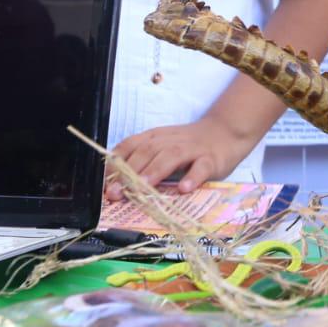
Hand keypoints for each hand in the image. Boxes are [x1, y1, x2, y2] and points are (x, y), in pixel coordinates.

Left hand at [106, 118, 255, 201]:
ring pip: (171, 156)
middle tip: (116, 193)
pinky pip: (201, 167)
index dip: (114, 164)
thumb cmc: (188, 146)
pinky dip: (192, 177)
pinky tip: (184, 189)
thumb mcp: (162, 147)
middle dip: (129, 173)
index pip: (129, 146)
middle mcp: (170, 141)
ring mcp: (192, 149)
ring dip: (155, 172)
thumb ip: (142, 162)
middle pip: (147, 151)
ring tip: (144, 188)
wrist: (225, 133)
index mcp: (155, 138)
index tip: (102, 184)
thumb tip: (114, 186)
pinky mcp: (211, 159)